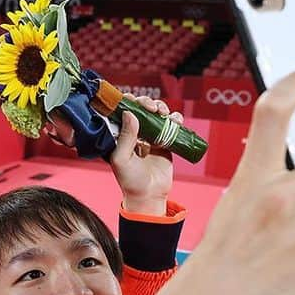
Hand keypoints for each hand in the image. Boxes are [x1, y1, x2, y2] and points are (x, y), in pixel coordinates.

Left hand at [110, 94, 176, 215]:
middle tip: (150, 107)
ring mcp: (150, 136)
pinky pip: (171, 125)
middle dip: (146, 102)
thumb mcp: (122, 159)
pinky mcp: (165, 141)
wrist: (149, 195)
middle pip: (140, 108)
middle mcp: (134, 133)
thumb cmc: (130, 180)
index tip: (132, 99)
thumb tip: (130, 113)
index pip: (122, 112)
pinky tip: (174, 122)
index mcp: (119, 135)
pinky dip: (174, 119)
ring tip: (162, 113)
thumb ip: (125, 136)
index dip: (127, 102)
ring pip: (156, 113)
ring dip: (161, 107)